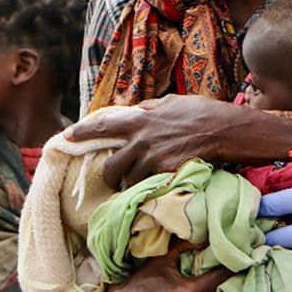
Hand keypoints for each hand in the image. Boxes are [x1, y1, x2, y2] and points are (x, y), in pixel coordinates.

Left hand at [69, 95, 268, 186]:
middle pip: (112, 166)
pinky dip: (150, 188)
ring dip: (134, 183)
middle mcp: (141, 141)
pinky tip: (157, 187)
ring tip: (144, 183)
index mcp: (140, 121)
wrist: (223, 130)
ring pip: (131, 180)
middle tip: (114, 180)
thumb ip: (150, 109)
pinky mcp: (165, 174)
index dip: (83, 132)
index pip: (103, 127)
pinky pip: (149, 187)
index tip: (67, 136)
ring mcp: (153, 159)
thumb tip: (137, 111)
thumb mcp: (171, 103)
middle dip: (111, 176)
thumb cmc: (201, 112)